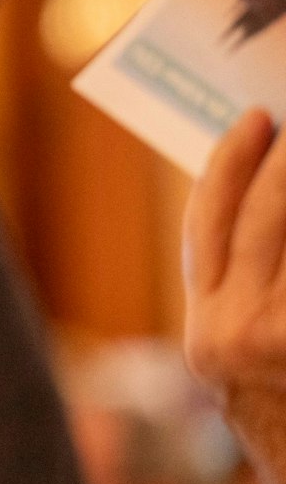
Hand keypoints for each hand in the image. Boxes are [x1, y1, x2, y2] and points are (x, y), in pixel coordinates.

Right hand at [182, 110, 285, 483]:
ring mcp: (277, 344)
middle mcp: (232, 337)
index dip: (226, 167)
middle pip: (257, 220)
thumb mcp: (254, 362)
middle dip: (283, 162)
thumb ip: (251, 294)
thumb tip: (273, 200)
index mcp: (208, 333)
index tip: (254, 121)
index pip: (206, 229)